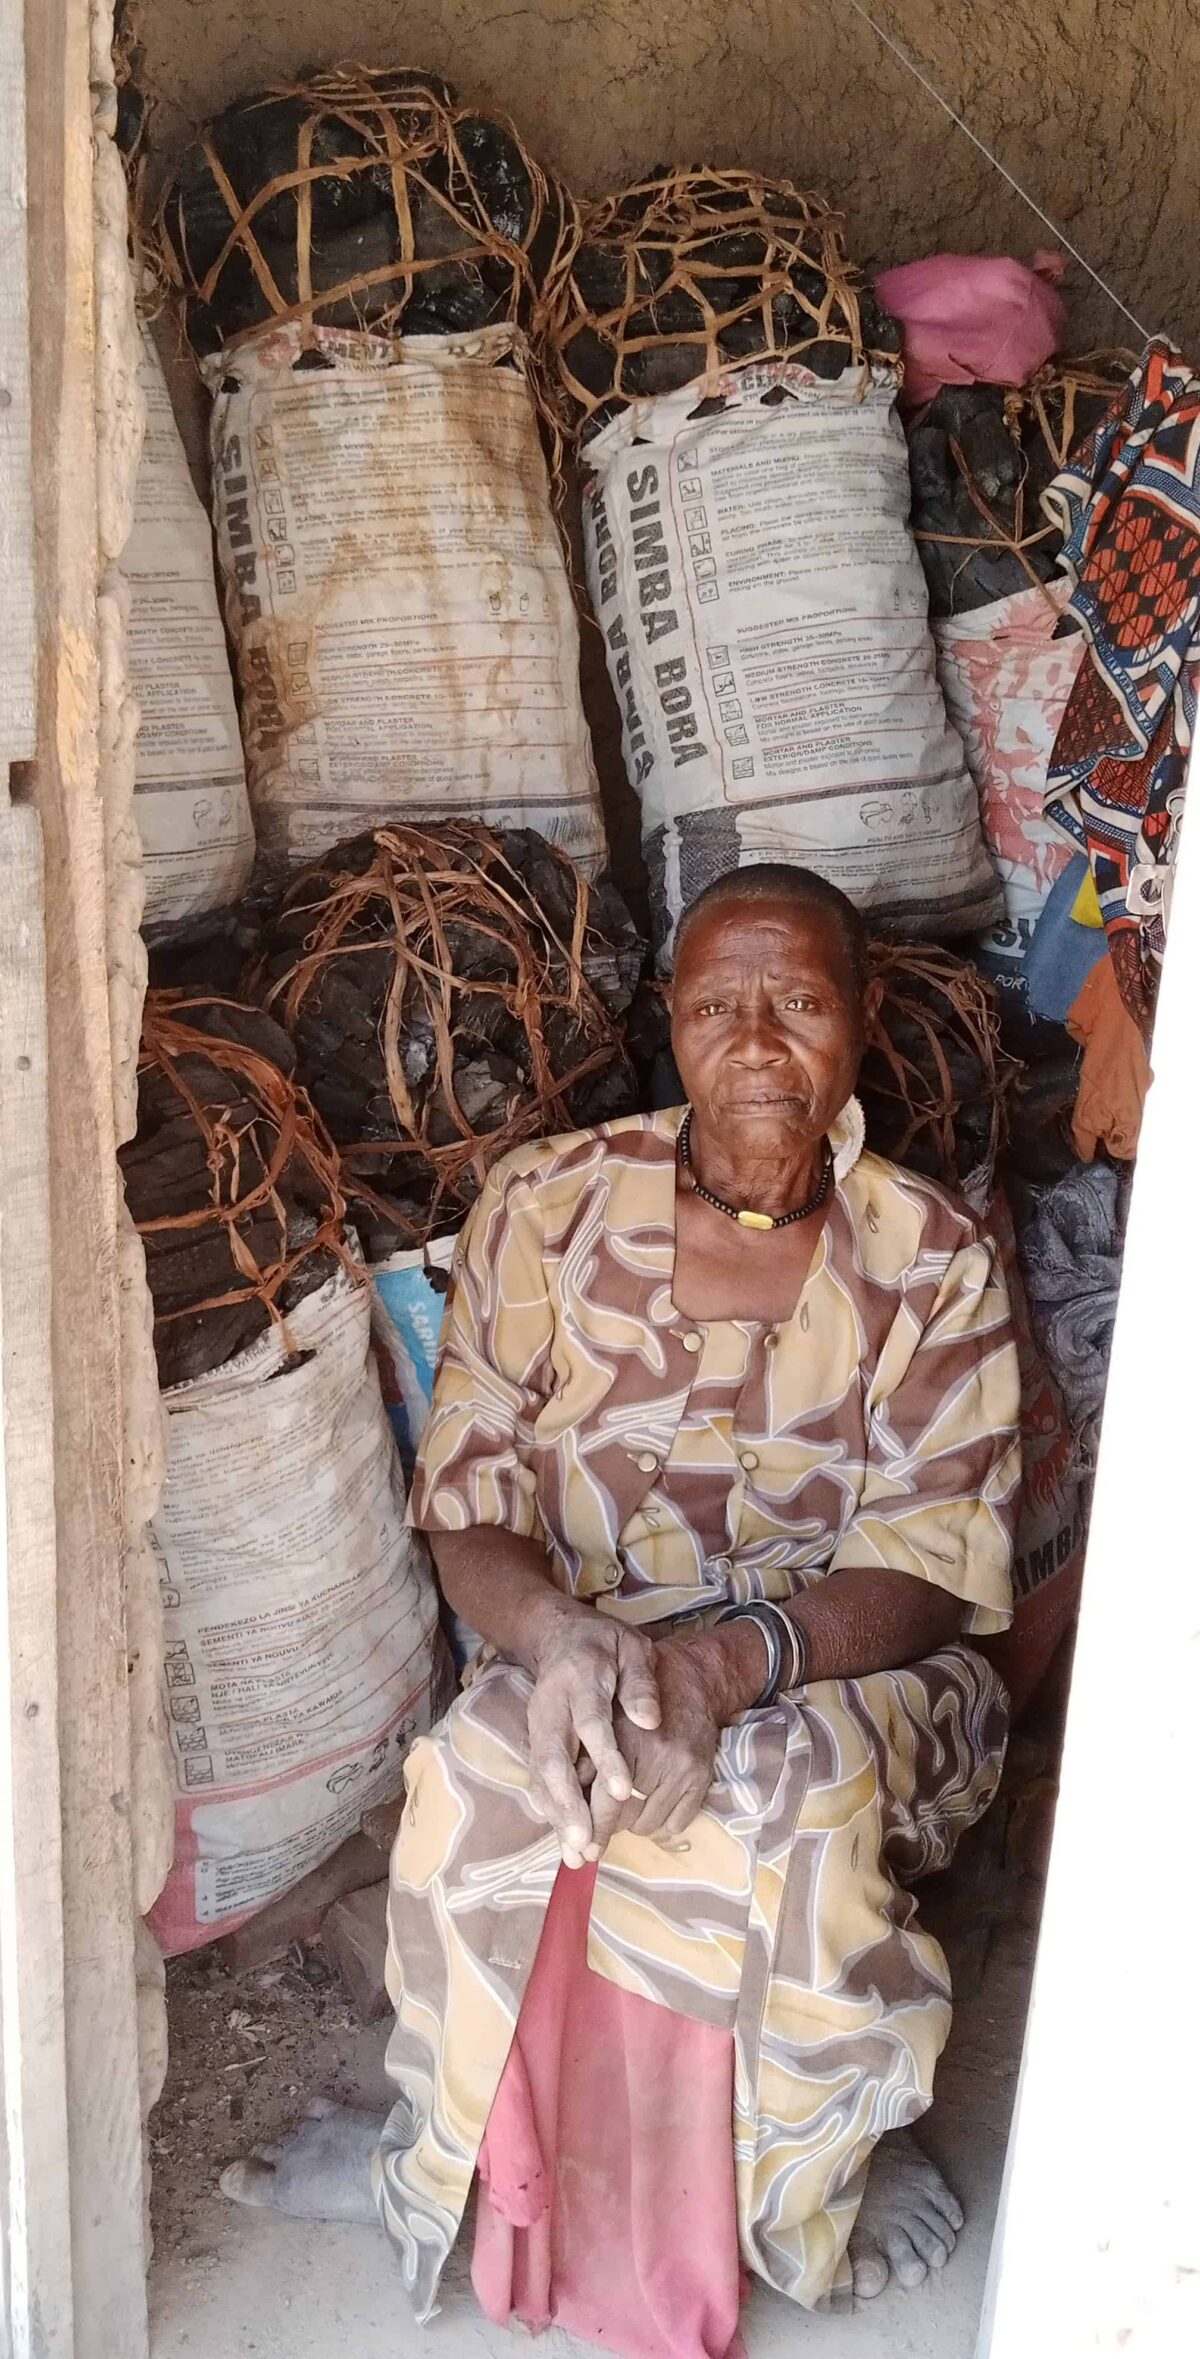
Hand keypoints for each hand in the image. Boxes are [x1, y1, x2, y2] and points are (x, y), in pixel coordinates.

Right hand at [526, 1606, 659, 1866]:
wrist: (560, 1635)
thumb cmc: (606, 1643)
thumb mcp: (631, 1647)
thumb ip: (640, 1682)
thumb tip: (651, 1719)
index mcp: (579, 1677)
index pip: (591, 1721)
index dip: (605, 1757)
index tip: (623, 1790)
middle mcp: (551, 1705)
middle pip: (553, 1758)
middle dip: (568, 1803)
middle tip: (587, 1842)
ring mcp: (538, 1725)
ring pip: (541, 1775)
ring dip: (556, 1816)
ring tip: (575, 1854)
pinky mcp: (535, 1740)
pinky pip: (537, 1778)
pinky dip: (549, 1809)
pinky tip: (563, 1837)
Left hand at [588, 1634, 721, 1853]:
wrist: (691, 1677)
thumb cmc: (634, 1696)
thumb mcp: (602, 1715)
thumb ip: (582, 1757)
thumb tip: (556, 1806)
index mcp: (625, 1737)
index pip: (604, 1798)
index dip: (589, 1826)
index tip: (579, 1849)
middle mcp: (658, 1754)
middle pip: (623, 1818)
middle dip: (606, 1827)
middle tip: (595, 1833)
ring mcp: (683, 1769)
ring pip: (646, 1825)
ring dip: (631, 1823)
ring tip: (625, 1805)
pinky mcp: (702, 1778)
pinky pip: (674, 1825)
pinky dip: (658, 1822)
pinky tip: (650, 1803)